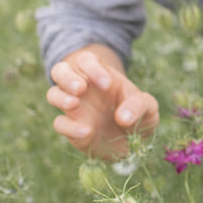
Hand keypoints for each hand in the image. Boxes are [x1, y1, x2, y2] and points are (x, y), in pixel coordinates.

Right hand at [46, 44, 158, 159]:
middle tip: (81, 88)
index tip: (106, 84)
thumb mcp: (148, 108)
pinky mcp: (71, 129)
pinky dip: (69, 126)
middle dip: (67, 77)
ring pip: (53, 94)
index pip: (87, 61)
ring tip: (75, 104)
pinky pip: (60, 123)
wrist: (133, 141)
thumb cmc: (138, 115)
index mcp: (101, 76)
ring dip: (61, 97)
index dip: (92, 68)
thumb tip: (122, 117)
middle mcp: (83, 89)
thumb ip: (139, 106)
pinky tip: (87, 131)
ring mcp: (74, 109)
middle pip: (60, 70)